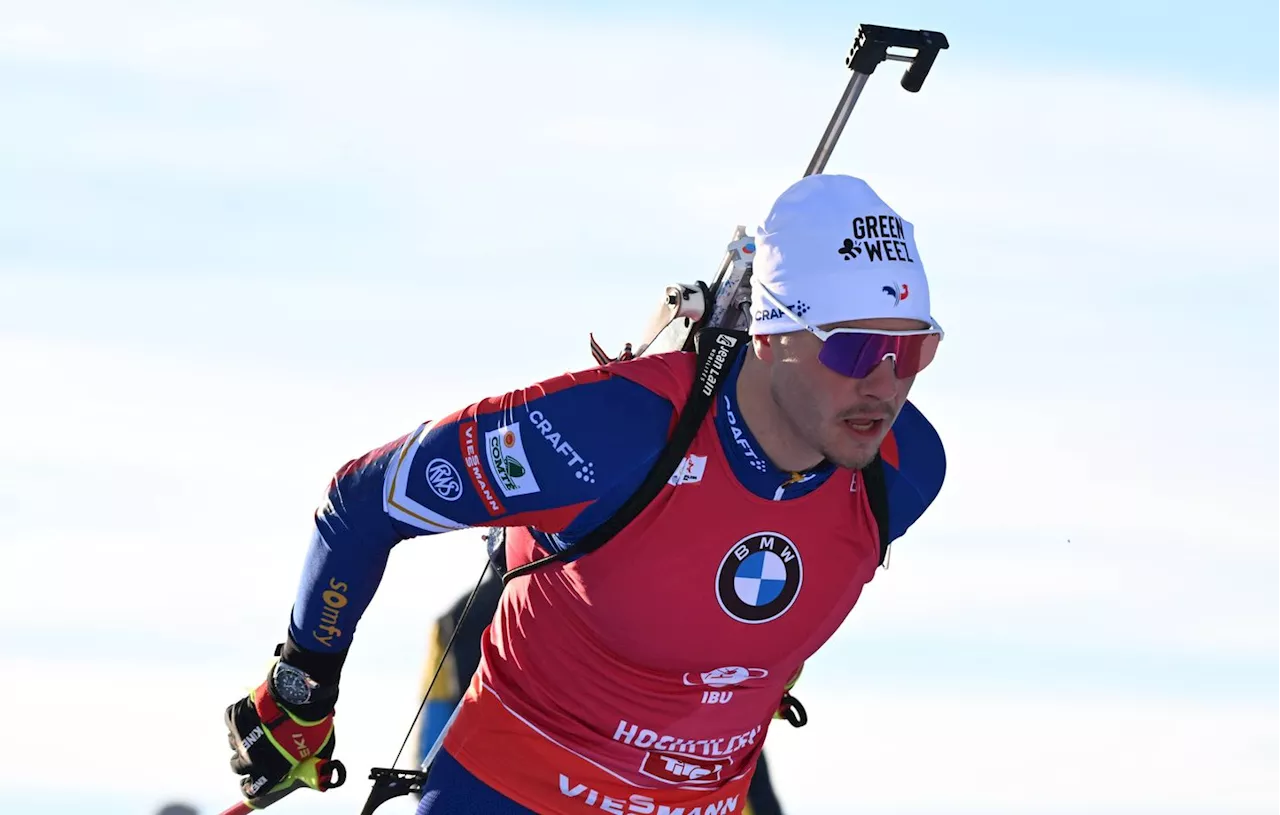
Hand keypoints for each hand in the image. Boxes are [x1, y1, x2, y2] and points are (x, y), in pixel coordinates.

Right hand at [224, 660, 342, 808]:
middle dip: (246, 759)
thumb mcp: (317, 750)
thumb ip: (309, 764)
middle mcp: (248, 758)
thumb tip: (315, 772)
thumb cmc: (311, 723)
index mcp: (268, 770)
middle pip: (237, 766)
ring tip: (261, 725)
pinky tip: (256, 711)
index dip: (251, 786)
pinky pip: (232, 722)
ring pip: (234, 743)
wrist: (299, 696)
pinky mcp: (234, 717)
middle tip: (257, 748)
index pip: (252, 789)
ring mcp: (239, 737)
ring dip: (244, 737)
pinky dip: (241, 717)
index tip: (251, 782)